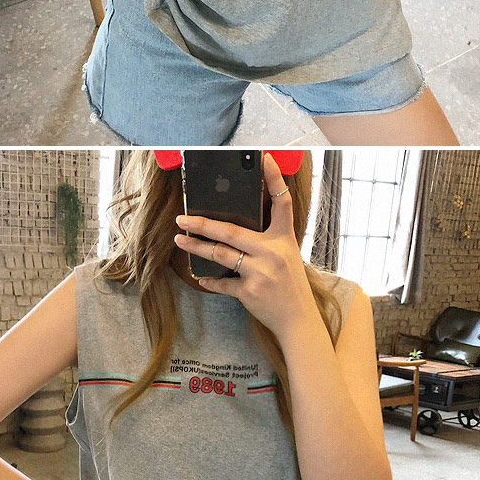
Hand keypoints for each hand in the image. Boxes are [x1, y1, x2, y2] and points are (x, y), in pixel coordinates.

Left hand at [174, 153, 311, 341]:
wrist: (298, 320)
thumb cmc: (290, 286)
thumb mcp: (287, 256)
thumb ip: (267, 241)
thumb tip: (234, 228)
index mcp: (284, 239)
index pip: (282, 202)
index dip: (274, 179)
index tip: (265, 159)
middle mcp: (273, 252)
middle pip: (230, 230)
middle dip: (202, 223)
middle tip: (181, 218)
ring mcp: (260, 272)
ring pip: (220, 254)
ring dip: (196, 247)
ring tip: (180, 241)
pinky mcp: (250, 292)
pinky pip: (223, 283)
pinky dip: (210, 281)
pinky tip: (200, 277)